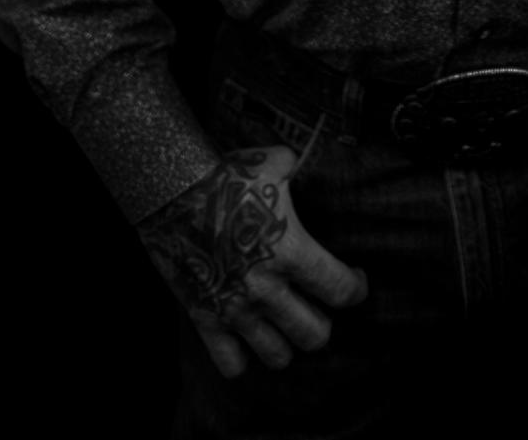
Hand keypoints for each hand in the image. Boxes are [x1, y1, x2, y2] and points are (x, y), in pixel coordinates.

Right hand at [137, 145, 367, 377]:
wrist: (170, 191)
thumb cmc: (226, 175)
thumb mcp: (275, 163)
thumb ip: (302, 172)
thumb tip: (315, 167)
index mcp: (290, 250)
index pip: (341, 289)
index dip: (357, 289)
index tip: (357, 281)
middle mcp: (267, 288)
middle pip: (315, 335)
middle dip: (324, 322)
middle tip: (318, 306)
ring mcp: (235, 308)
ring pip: (278, 356)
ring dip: (287, 343)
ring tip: (285, 325)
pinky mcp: (205, 318)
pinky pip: (231, 364)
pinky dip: (242, 358)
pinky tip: (246, 339)